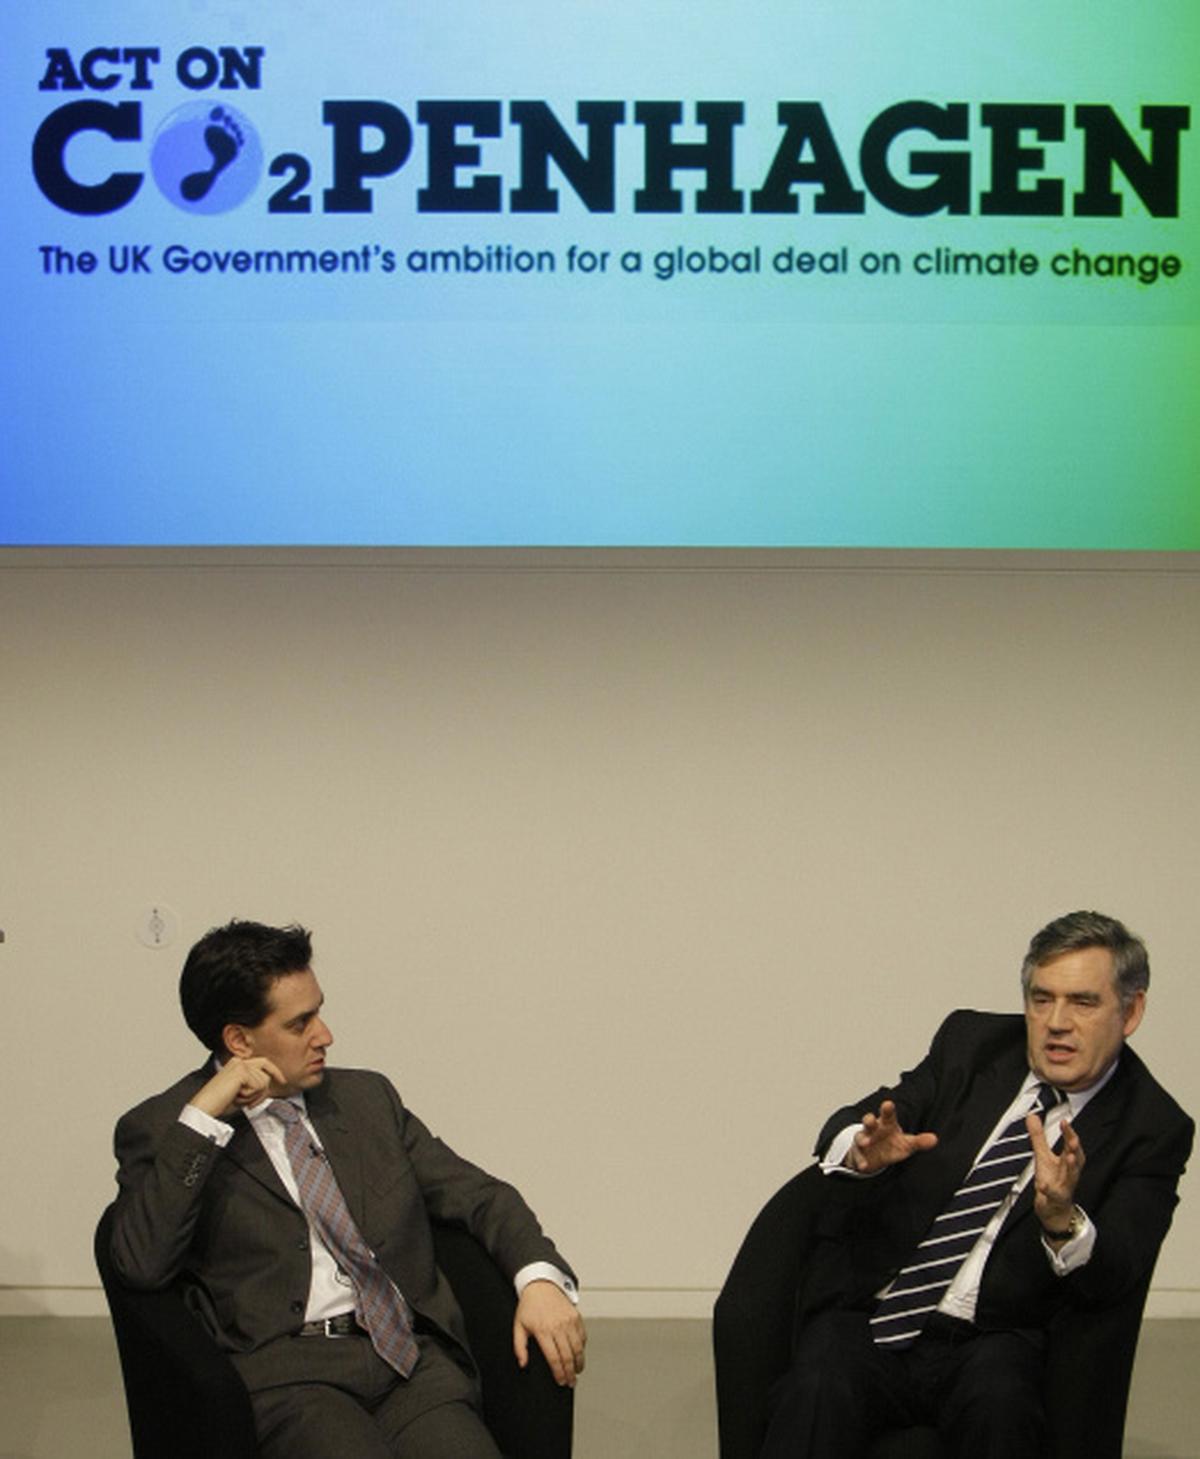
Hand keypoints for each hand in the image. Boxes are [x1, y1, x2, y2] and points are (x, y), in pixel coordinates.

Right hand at [191, 1057, 285, 1117]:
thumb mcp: (241, 1093)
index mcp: (237, 1063)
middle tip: (249, 1105)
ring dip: (253, 1096)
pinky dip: (249, 1096)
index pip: (264, 1063)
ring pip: (263, 1082)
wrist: (205, 1108)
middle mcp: (239, 1061)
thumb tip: (268, 1088)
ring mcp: (240, 1065)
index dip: (275, 1072)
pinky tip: (236, 1097)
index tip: (283, 1081)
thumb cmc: (220, 1103)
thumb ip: (253, 1086)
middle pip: (266, 1074)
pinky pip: (258, 1086)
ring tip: (237, 1098)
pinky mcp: (241, 1071)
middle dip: (262, 1093)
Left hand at [513, 1280, 585, 1386]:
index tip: (561, 1381)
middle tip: (571, 1382)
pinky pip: (583, 1336)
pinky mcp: (576, 1316)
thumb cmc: (529, 1306)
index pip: (554, 1358)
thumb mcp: (518, 1326)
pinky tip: (579, 1355)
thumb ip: (519, 1347)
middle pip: (568, 1356)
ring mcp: (569, 1321)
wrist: (541, 1284)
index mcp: (543, 1330)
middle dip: (570, 1372)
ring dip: (579, 1362)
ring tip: (577, 1372)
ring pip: (578, 1348)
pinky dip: (582, 1348)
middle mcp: (558, 1326)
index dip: (559, 1373)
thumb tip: (523, 1364)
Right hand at [845, 1099, 937, 1172]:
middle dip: (869, 1120)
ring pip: (860, 1136)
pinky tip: (864, 1165)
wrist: (874, 1156)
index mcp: (887, 1124)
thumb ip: (919, 1142)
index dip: (887, 1109)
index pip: (888, 1115)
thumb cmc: (891, 1144)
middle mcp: (874, 1130)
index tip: (888, 1104)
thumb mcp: (906, 1144)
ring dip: (862, 1139)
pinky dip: (860, 1160)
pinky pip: (858, 1156)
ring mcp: (864, 1140)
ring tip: (865, 1143)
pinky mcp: (859, 1153)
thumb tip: (934, 1139)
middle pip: (869, 1121)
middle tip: (870, 1120)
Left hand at [1027, 1111, 1084, 1233]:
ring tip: (1069, 1157)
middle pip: (1075, 1160)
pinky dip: (1049, 1190)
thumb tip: (1033, 1116)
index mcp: (1066, 1161)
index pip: (1071, 1145)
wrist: (1054, 1209)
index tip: (1065, 1122)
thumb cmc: (1052, 1180)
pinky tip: (1043, 1186)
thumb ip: (1038, 1136)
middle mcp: (1068, 1173)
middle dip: (1075, 1149)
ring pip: (1071, 1177)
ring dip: (1071, 1167)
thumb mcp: (1043, 1156)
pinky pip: (1054, 1195)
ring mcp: (1064, 1186)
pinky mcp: (1055, 1199)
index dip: (1069, 1134)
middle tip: (1074, 1139)